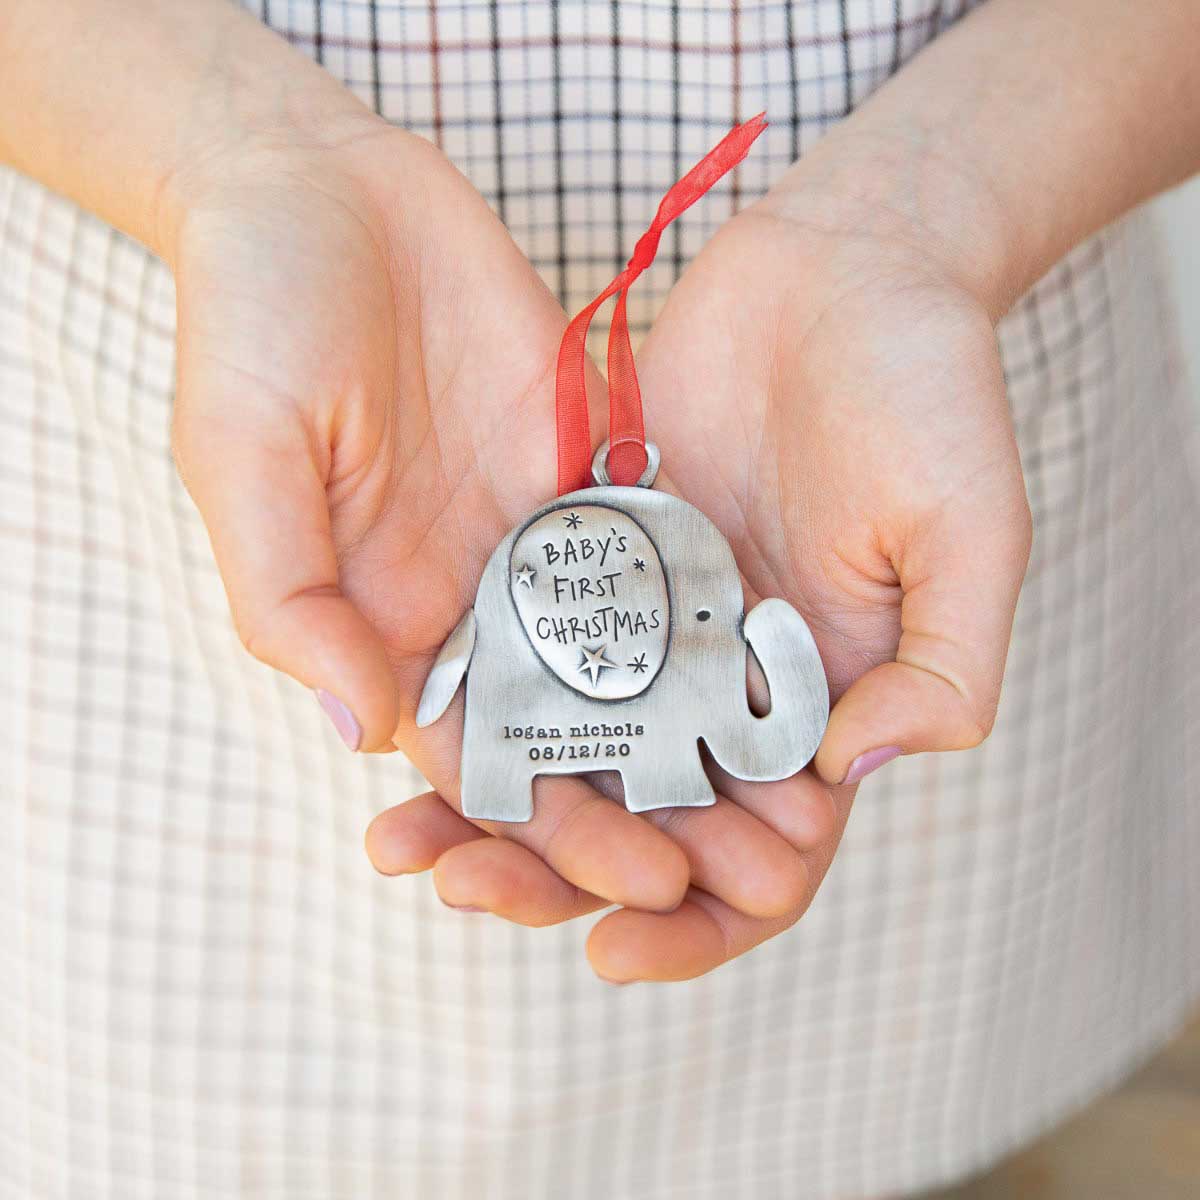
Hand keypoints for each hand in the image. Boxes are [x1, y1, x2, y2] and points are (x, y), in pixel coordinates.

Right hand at [168, 104, 843, 959]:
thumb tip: (360, 736)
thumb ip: (291, 598)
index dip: (533, 830)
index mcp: (380, 620)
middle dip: (628, 804)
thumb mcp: (242, 455)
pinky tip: (770, 667)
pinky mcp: (585, 471)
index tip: (614, 884)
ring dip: (683, 733)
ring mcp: (533, 537)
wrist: (321, 187)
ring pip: (619, 658)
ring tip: (763, 801)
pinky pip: (648, 549)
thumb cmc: (253, 316)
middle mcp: (467, 596)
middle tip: (712, 869)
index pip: (462, 758)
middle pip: (558, 729)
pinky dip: (702, 612)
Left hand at [372, 156, 1030, 980]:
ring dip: (489, 809)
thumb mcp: (969, 535)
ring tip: (404, 842)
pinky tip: (406, 722)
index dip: (695, 925)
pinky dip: (473, 694)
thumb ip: (942, 665)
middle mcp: (724, 691)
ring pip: (561, 752)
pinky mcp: (594, 558)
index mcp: (818, 714)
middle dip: (555, 878)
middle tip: (465, 890)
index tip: (617, 944)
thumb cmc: (927, 394)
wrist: (845, 267)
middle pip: (636, 827)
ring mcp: (652, 628)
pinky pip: (523, 645)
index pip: (759, 867)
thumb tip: (855, 770)